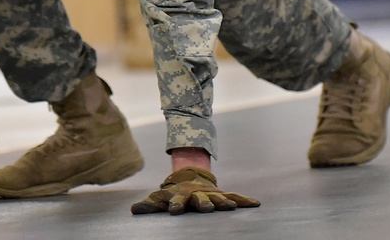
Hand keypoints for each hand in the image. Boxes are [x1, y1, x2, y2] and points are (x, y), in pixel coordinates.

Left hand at [131, 167, 259, 214]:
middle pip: (201, 199)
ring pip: (219, 198)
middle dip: (204, 204)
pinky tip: (255, 204)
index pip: (177, 201)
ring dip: (224, 202)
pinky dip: (244, 200)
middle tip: (207, 208)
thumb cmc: (173, 194)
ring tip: (231, 207)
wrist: (189, 178)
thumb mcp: (160, 198)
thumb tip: (133, 210)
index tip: (174, 211)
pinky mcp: (222, 194)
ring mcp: (211, 193)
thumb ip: (149, 205)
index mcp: (181, 196)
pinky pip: (235, 196)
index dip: (176, 205)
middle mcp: (197, 194)